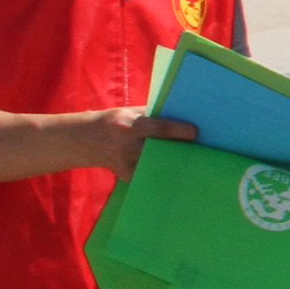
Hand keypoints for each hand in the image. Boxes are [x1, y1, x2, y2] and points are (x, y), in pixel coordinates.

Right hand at [73, 109, 197, 178]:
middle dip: (180, 149)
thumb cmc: (116, 122)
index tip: (195, 132)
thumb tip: (182, 115)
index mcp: (129, 126)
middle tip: (203, 149)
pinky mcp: (127, 176)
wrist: (86, 140)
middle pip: (161, 150)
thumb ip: (152, 115)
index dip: (177, 130)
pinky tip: (178, 173)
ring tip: (196, 161)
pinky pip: (151, 175)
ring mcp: (127, 164)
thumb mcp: (130, 112)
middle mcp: (128, 146)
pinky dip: (164, 173)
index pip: (157, 128)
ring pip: (158, 165)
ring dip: (176, 163)